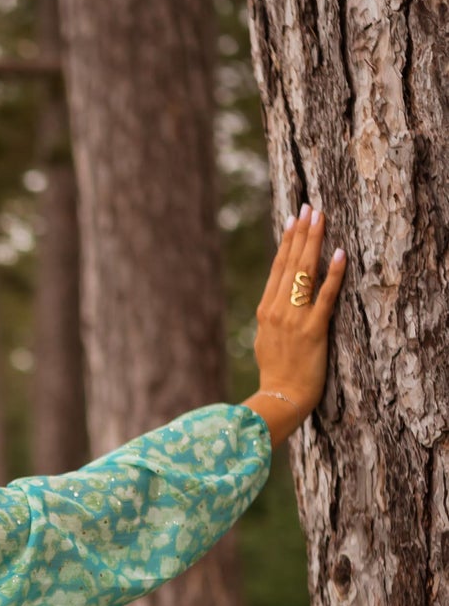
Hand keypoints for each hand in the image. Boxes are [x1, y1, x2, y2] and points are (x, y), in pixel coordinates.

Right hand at [244, 204, 345, 445]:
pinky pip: (325, 297)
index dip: (287, 241)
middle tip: (311, 207)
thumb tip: (273, 304)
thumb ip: (271, 319)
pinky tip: (339, 254)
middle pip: (290, 263)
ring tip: (321, 219)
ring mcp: (294, 319)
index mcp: (265, 311)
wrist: (280, 399)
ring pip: (304, 273)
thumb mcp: (265, 342)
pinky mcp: (313, 331)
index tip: (294, 219)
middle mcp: (277, 310)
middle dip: (302, 232)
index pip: (278, 268)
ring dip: (313, 243)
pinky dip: (332, 275)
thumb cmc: (275, 374)